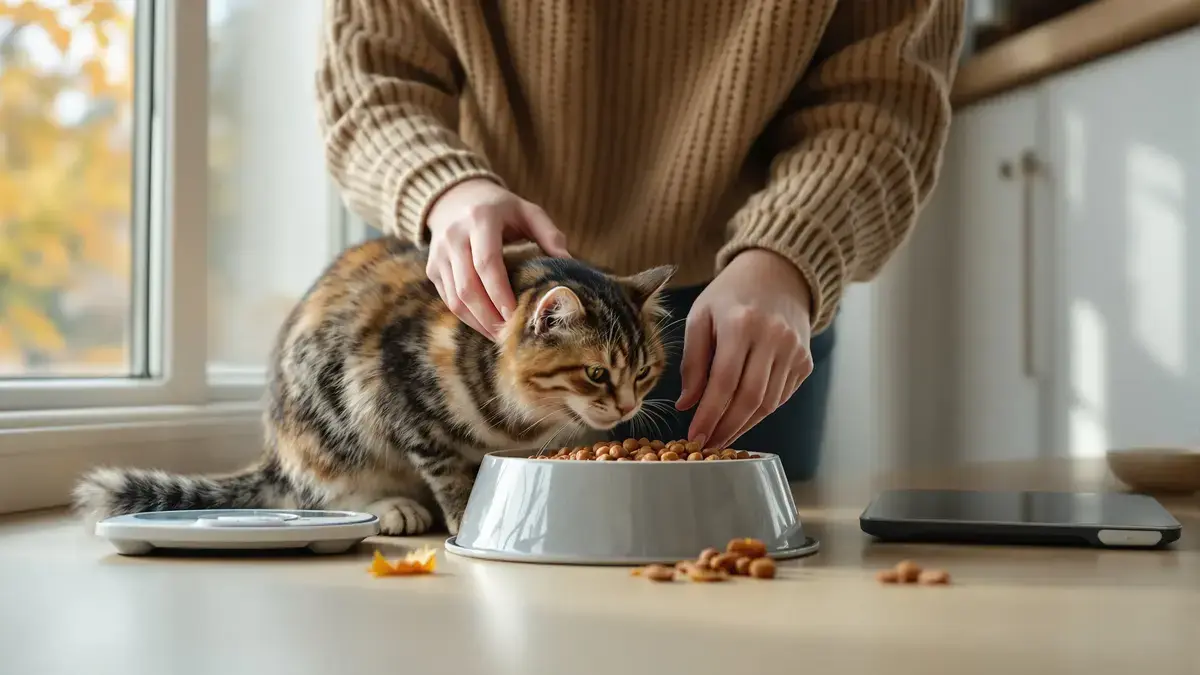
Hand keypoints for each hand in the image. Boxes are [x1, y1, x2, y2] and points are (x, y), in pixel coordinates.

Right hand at [425, 179, 569, 339]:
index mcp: (480, 219)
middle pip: (467, 287)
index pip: (486, 264)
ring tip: (501, 336)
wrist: (455, 198)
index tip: (517, 316)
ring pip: (455, 299)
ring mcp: (439, 254)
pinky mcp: (432, 268)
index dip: (500, 294)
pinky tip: (487, 325)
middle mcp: (453, 236)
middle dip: (489, 316)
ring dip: (478, 322)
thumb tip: (569, 264)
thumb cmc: (501, 209)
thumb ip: (550, 235)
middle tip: (511, 335)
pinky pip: (448, 300)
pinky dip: (467, 318)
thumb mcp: (528, 211)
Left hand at [676, 249, 813, 448]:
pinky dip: (760, 412)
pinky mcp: (805, 362)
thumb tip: (686, 404)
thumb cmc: (731, 296)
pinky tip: (742, 418)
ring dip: (743, 425)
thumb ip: (693, 361)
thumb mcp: (701, 317)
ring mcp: (794, 351)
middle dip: (726, 428)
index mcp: (741, 324)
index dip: (709, 415)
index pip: (724, 382)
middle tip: (707, 445)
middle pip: (750, 398)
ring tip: (721, 436)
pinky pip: (781, 397)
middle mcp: (773, 338)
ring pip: (768, 403)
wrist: (778, 274)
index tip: (694, 436)